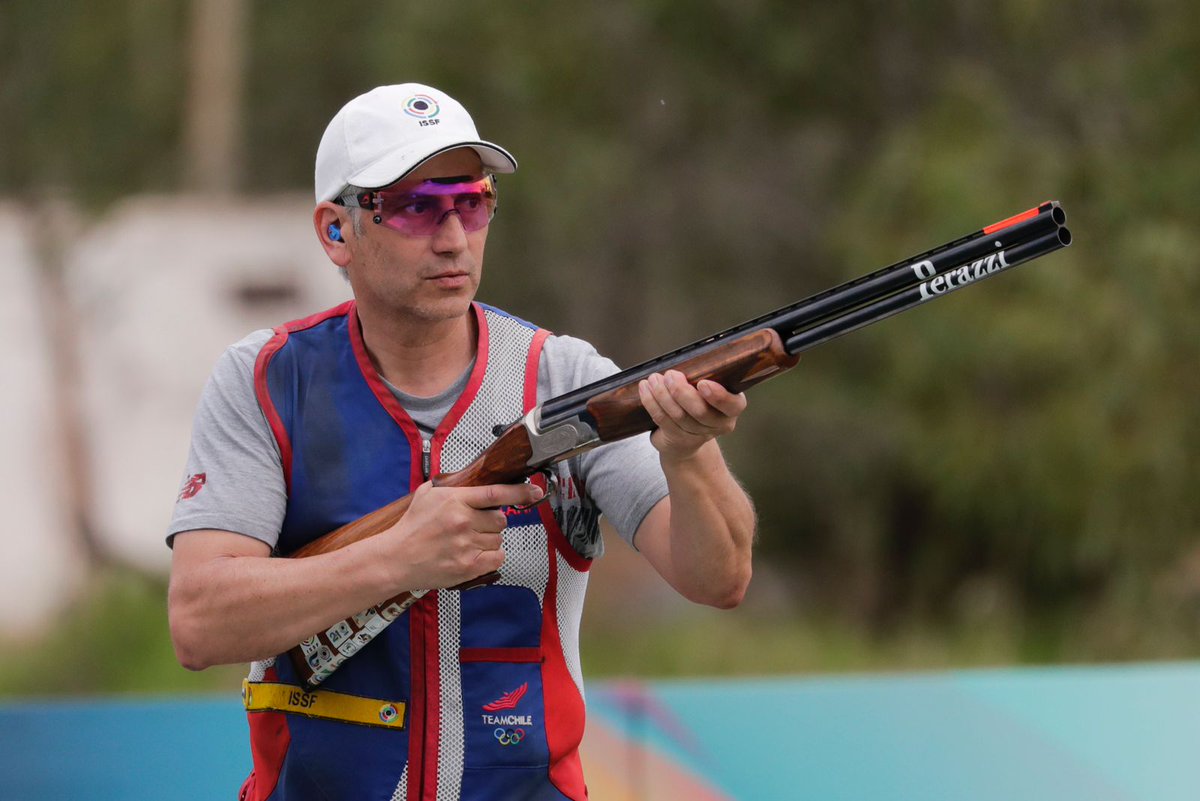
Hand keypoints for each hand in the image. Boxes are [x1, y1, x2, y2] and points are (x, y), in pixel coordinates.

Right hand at [386, 481, 543, 588]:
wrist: (396, 559)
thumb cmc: (411, 527)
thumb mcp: (427, 495)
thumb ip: (452, 485)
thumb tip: (473, 479)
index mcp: (455, 500)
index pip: (496, 493)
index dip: (519, 492)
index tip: (535, 490)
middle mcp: (463, 521)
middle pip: (500, 520)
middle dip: (491, 522)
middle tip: (472, 526)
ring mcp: (466, 545)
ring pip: (498, 539)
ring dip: (488, 540)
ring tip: (466, 542)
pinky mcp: (468, 566)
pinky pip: (497, 557)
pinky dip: (490, 556)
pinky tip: (474, 554)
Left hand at [637, 370, 746, 460]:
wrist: (686, 435)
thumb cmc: (698, 401)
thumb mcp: (708, 389)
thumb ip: (705, 377)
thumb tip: (686, 361)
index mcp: (732, 408)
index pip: (732, 405)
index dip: (718, 396)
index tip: (702, 383)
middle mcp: (719, 424)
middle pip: (701, 412)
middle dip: (681, 391)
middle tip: (670, 375)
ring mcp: (698, 435)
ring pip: (679, 415)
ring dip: (662, 394)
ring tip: (654, 379)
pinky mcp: (678, 439)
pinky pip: (662, 420)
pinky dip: (651, 403)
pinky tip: (645, 389)